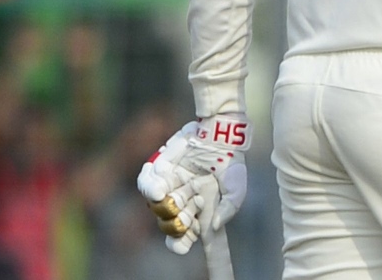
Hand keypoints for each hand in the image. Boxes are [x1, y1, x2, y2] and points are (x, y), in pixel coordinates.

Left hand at [137, 116, 249, 253]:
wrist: (220, 135)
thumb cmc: (229, 162)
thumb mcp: (236, 188)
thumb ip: (230, 208)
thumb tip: (216, 224)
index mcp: (199, 210)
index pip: (186, 234)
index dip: (181, 243)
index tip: (182, 246)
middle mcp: (182, 201)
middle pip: (170, 225)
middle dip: (178, 225)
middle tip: (188, 216)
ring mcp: (169, 187)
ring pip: (156, 207)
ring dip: (166, 207)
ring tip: (177, 198)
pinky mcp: (159, 170)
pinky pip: (145, 184)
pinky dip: (150, 187)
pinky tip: (160, 188)